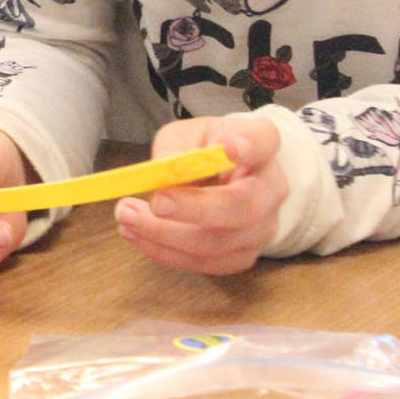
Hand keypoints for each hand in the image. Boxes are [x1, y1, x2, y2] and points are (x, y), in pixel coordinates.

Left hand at [116, 115, 286, 273]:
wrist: (224, 176)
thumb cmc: (204, 150)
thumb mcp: (185, 136)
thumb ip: (175, 151)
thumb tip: (162, 177)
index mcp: (261, 144)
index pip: (263, 142)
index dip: (248, 147)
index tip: (228, 147)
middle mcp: (271, 187)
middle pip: (243, 205)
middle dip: (193, 208)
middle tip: (154, 202)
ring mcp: (263, 225)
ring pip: (221, 242)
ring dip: (168, 236)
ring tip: (128, 219)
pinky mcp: (244, 252)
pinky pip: (209, 262)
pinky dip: (169, 253)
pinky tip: (140, 237)